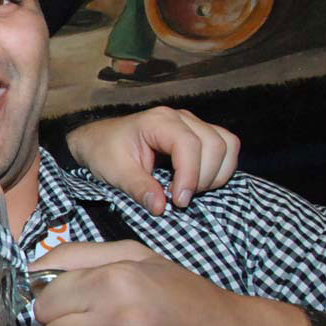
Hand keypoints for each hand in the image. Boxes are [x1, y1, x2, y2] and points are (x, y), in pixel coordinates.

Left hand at [66, 106, 239, 212]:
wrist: (98, 141)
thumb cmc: (104, 152)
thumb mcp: (115, 172)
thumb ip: (139, 188)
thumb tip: (161, 207)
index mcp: (158, 121)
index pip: (188, 145)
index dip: (189, 175)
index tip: (179, 202)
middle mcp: (180, 118)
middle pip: (215, 144)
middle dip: (203, 177)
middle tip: (179, 199)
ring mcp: (192, 124)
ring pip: (226, 144)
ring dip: (216, 174)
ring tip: (190, 191)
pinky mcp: (199, 134)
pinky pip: (225, 147)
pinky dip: (220, 169)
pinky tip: (197, 184)